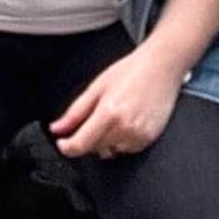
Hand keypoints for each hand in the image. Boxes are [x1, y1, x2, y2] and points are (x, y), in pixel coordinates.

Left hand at [49, 42, 185, 158]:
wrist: (161, 67)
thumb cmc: (132, 72)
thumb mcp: (97, 87)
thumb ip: (74, 112)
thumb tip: (57, 128)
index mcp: (109, 113)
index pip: (80, 145)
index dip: (67, 147)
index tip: (63, 143)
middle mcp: (125, 128)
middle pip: (93, 149)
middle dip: (88, 137)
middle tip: (97, 114)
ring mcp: (138, 136)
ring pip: (108, 151)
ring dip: (104, 140)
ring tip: (115, 115)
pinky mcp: (148, 140)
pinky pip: (125, 149)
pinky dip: (120, 140)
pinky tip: (126, 120)